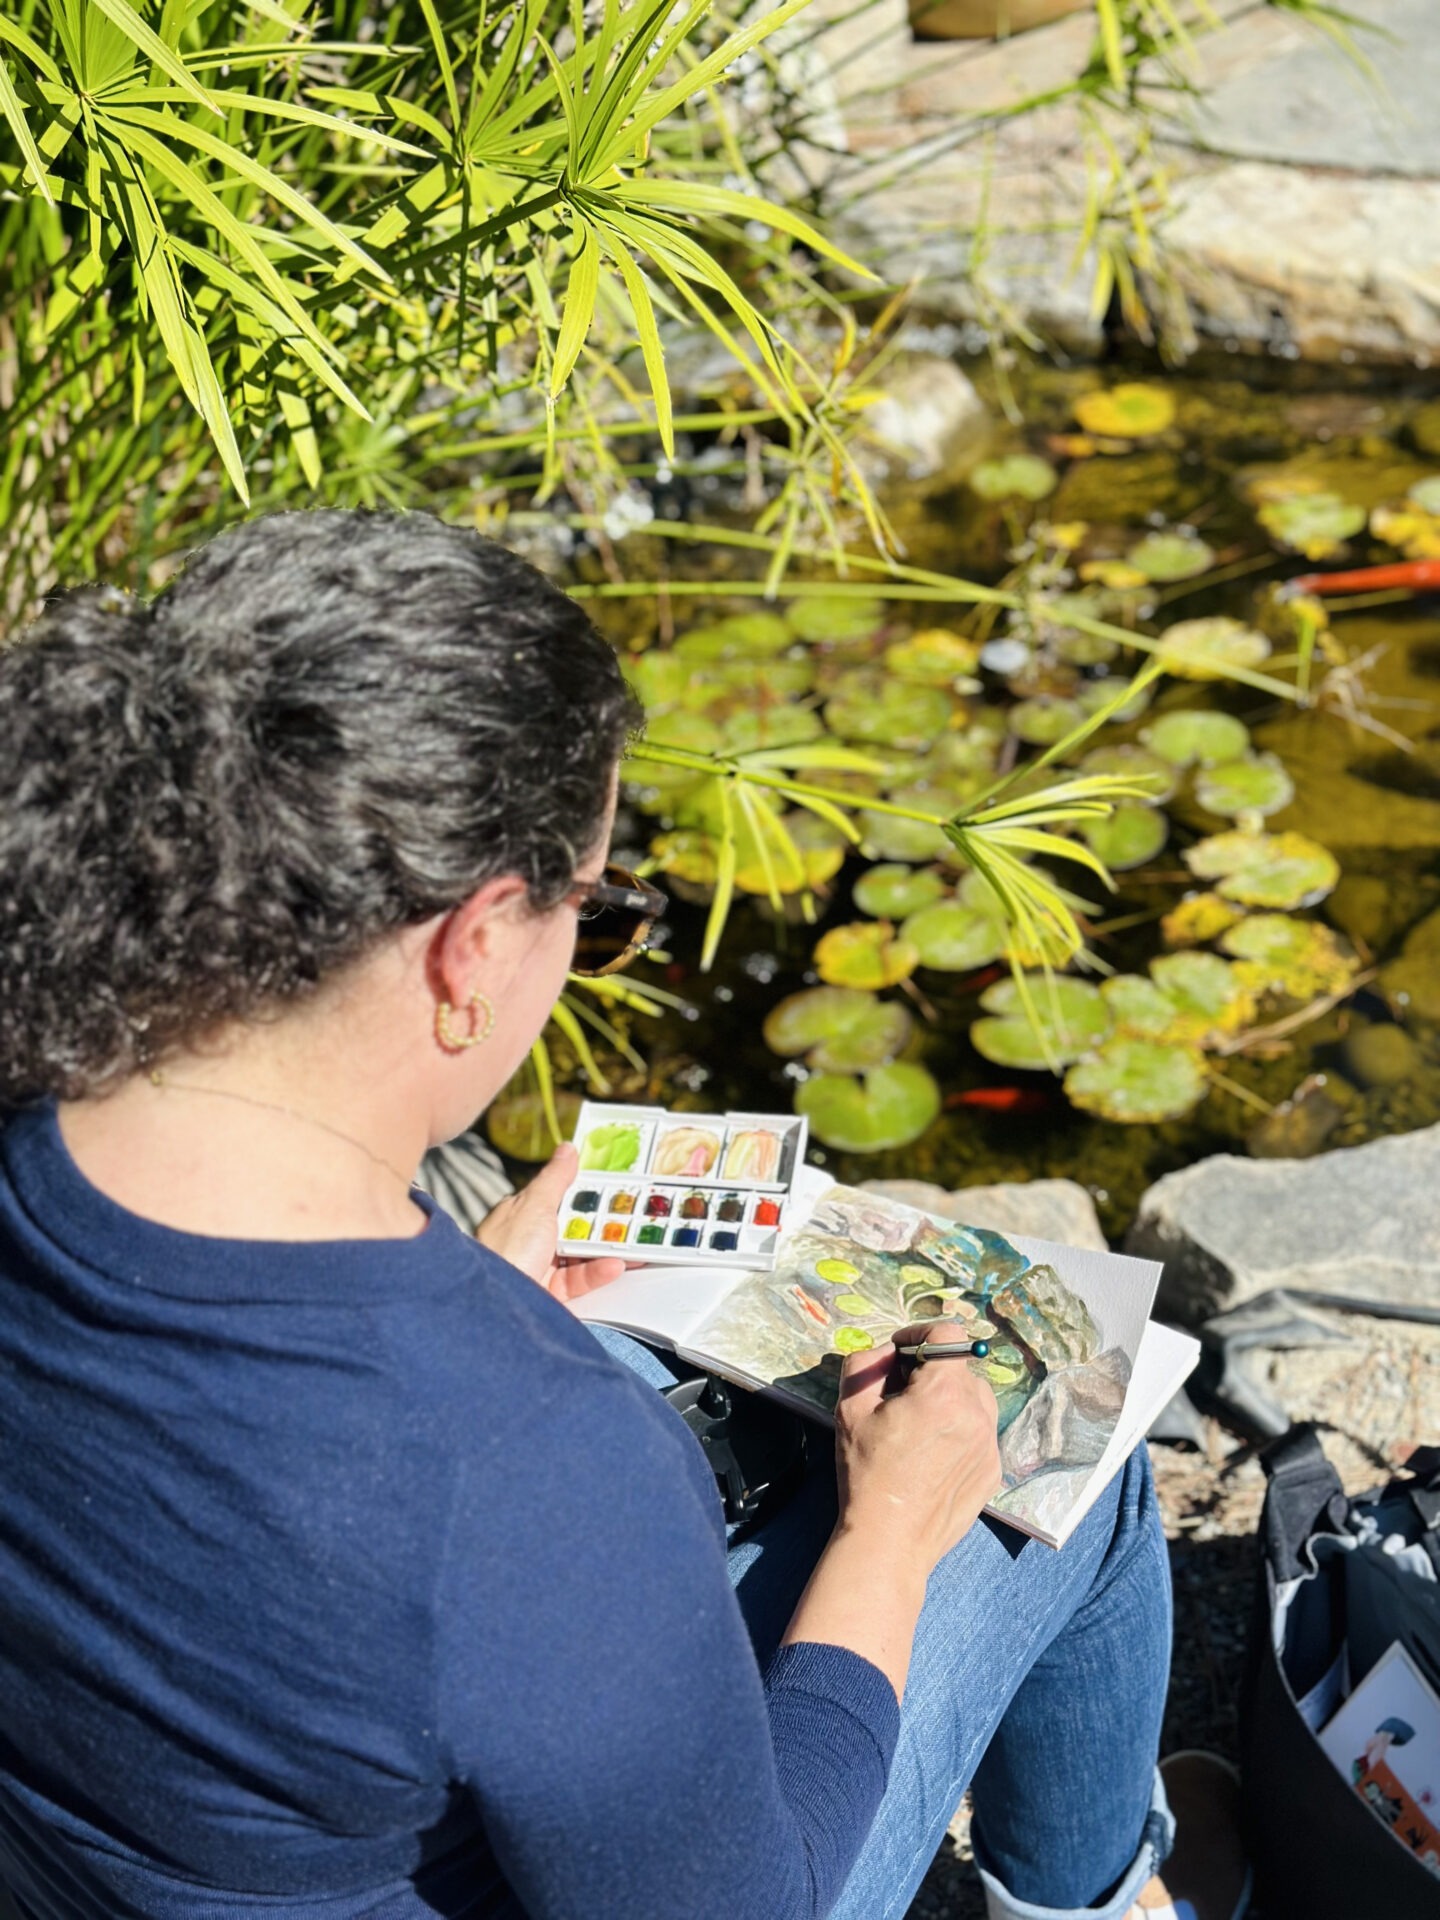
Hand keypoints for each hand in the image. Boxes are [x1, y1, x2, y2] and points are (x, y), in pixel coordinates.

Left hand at [475, 1142, 625, 1304]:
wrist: (494, 1303)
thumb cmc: (505, 1251)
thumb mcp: (535, 1205)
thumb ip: (555, 1178)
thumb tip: (566, 1150)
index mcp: (523, 1213)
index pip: (560, 1195)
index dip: (586, 1192)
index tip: (613, 1188)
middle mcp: (530, 1239)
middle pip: (574, 1226)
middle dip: (602, 1223)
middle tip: (631, 1217)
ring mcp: (540, 1266)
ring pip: (580, 1253)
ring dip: (604, 1248)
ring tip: (630, 1242)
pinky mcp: (550, 1292)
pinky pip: (580, 1279)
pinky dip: (598, 1272)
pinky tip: (613, 1264)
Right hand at [832, 1320, 1001, 1580]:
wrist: (889, 1540)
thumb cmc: (866, 1473)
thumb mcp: (850, 1409)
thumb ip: (867, 1363)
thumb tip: (888, 1352)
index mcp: (943, 1392)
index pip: (948, 1334)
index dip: (920, 1334)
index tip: (901, 1350)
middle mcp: (976, 1413)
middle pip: (961, 1368)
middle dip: (933, 1371)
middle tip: (902, 1393)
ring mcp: (989, 1445)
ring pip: (976, 1400)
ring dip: (951, 1400)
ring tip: (920, 1427)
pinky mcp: (993, 1471)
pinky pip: (980, 1433)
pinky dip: (960, 1432)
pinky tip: (933, 1456)